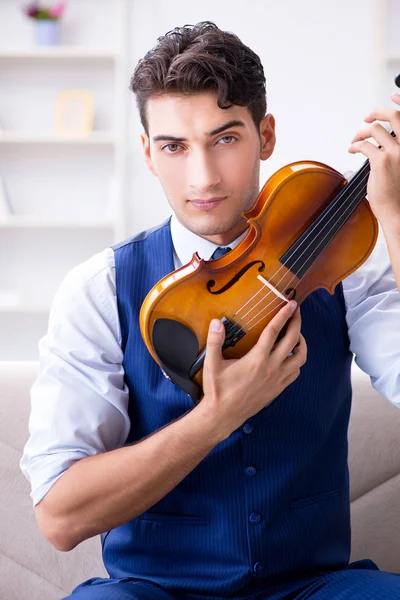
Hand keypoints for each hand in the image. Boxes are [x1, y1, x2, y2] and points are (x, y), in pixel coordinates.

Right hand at [201, 300, 306, 437]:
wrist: (223, 416)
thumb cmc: (217, 390)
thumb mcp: (212, 364)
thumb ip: (215, 341)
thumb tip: (216, 322)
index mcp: (257, 359)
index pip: (275, 331)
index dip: (284, 315)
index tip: (291, 304)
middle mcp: (272, 368)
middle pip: (293, 340)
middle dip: (297, 323)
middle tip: (296, 312)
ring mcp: (277, 380)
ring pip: (300, 358)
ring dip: (301, 343)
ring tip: (297, 334)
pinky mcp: (278, 389)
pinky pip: (295, 372)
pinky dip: (297, 361)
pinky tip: (290, 356)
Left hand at [348, 94, 399, 227]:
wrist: (397, 211)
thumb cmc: (397, 193)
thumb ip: (394, 151)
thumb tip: (379, 141)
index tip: (392, 96)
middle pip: (393, 117)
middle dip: (377, 113)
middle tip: (366, 119)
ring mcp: (396, 153)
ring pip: (374, 129)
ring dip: (360, 132)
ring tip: (354, 140)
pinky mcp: (381, 162)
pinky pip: (364, 145)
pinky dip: (355, 145)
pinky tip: (352, 150)